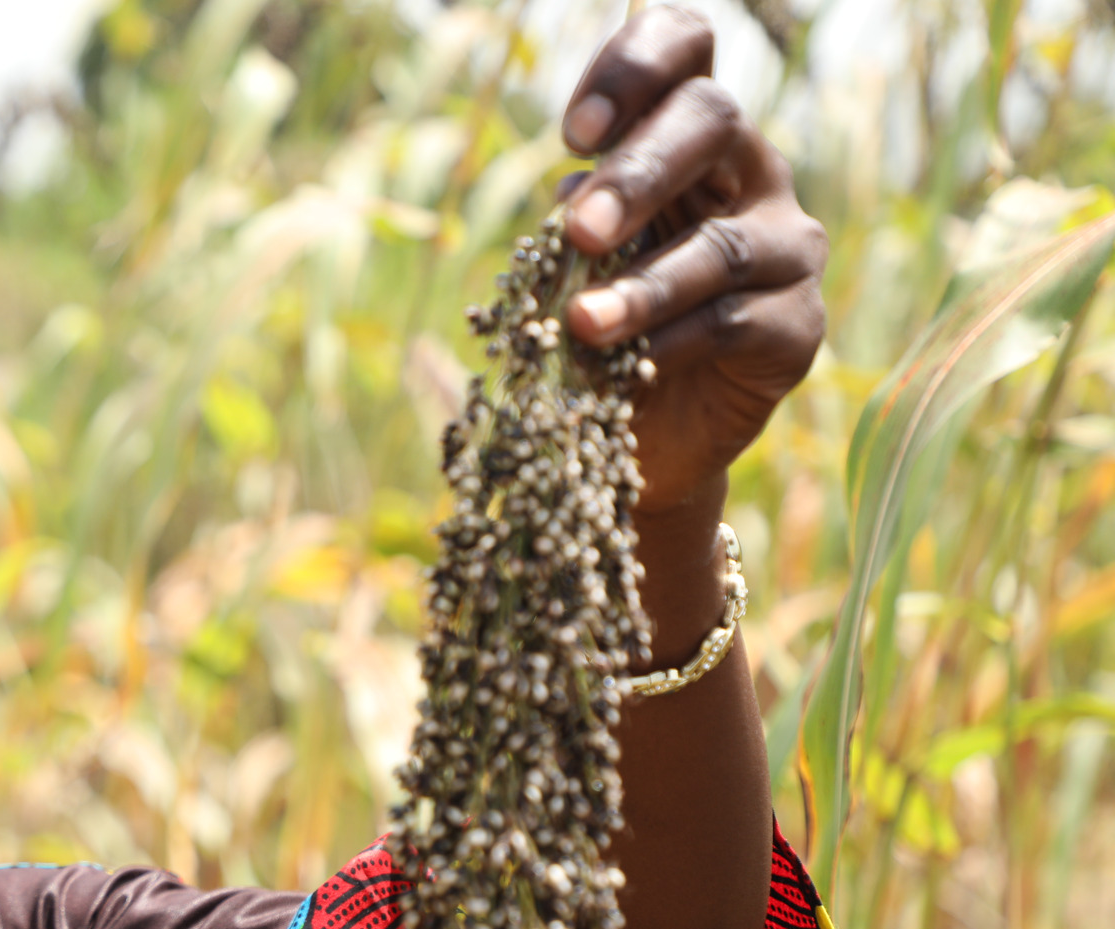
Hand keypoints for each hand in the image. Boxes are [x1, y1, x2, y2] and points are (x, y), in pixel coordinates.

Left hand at [557, 8, 826, 517]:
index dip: (634, 67)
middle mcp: (751, 172)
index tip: (572, 133)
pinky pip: (732, 322)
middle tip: (578, 232)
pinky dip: (668, 344)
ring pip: (720, 246)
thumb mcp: (576, 265)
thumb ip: (580, 220)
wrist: (645, 437)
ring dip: (642, 288)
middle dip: (639, 174)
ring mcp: (788, 246)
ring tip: (581, 325)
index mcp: (690, 135)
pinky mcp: (798, 325)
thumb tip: (574, 190)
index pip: (687, 48)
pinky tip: (625, 370)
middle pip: (713, 122)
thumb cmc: (605, 329)